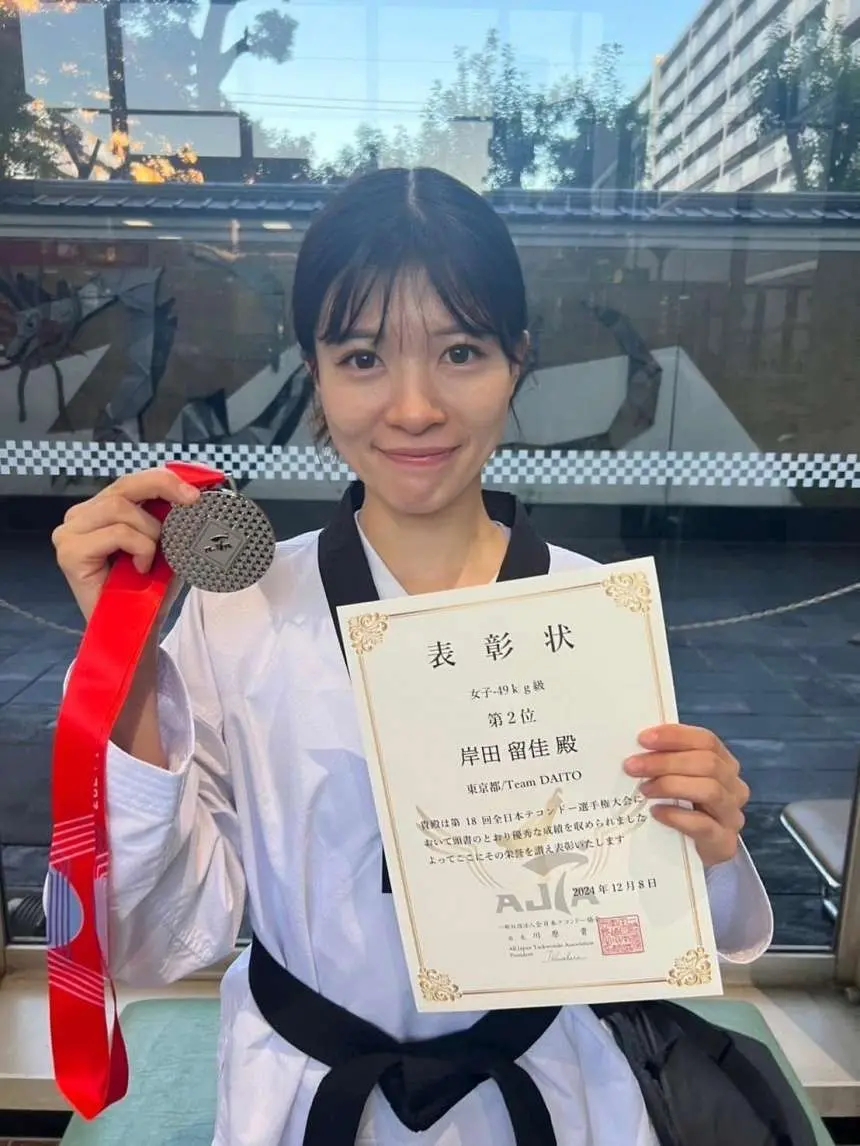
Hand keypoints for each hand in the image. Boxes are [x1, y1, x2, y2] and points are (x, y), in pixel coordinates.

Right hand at [52, 468, 199, 623]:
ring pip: (120, 507)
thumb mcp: (167, 546)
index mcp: (100, 510)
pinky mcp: (70, 552)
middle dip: (163, 488)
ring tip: (152, 558)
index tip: (195, 490)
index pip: (131, 481)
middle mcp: (80, 517)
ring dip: (150, 532)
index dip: (163, 479)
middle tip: (191, 501)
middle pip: (124, 485)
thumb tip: (194, 492)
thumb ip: (171, 518)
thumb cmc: (149, 590)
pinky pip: (117, 533)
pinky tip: (141, 568)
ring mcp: (69, 533)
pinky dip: (140, 547)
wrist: (136, 630)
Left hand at [623, 724, 749, 868]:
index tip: (643, 739)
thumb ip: (669, 763)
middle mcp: (734, 786)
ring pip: (709, 790)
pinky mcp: (724, 842)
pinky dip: (677, 815)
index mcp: (725, 764)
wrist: (697, 853)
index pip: (706, 740)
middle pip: (707, 763)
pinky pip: (703, 825)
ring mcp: (731, 815)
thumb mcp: (680, 781)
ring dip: (671, 785)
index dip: (675, 736)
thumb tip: (637, 749)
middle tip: (632, 766)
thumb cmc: (685, 809)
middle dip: (666, 761)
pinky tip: (656, 812)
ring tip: (643, 789)